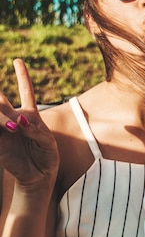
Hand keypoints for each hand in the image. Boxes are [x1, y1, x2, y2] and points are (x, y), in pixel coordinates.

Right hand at [0, 59, 58, 187]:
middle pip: (3, 102)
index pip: (26, 91)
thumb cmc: (46, 157)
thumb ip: (36, 131)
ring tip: (13, 127)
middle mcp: (15, 119)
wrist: (39, 177)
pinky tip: (9, 128)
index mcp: (30, 115)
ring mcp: (4, 131)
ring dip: (1, 116)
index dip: (22, 76)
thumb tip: (20, 122)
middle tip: (11, 118)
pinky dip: (0, 126)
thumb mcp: (48, 143)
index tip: (18, 60)